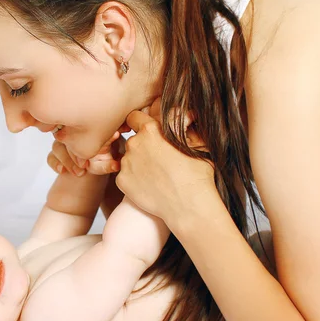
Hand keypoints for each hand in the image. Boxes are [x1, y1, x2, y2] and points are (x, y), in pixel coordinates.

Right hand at [47, 131, 125, 176]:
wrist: (89, 174)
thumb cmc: (102, 163)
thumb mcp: (108, 163)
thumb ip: (111, 163)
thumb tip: (117, 166)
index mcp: (88, 133)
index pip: (83, 131)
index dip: (88, 140)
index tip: (95, 154)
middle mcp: (73, 135)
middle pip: (68, 137)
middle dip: (76, 152)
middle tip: (85, 165)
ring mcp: (63, 145)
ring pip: (57, 146)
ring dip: (67, 160)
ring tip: (79, 173)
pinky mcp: (55, 156)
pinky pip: (50, 157)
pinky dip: (55, 164)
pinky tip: (62, 171)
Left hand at [116, 105, 217, 224]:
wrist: (189, 206)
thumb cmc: (197, 174)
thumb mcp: (197, 142)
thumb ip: (184, 126)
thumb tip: (187, 114)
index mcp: (151, 130)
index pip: (135, 117)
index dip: (141, 123)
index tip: (148, 133)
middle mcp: (134, 143)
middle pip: (133, 140)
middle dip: (143, 146)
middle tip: (159, 159)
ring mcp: (126, 163)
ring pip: (129, 158)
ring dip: (138, 163)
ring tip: (157, 176)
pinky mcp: (121, 181)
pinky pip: (125, 176)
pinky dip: (134, 180)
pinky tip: (150, 187)